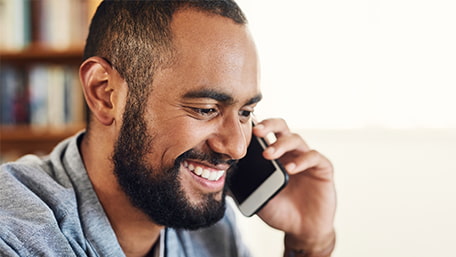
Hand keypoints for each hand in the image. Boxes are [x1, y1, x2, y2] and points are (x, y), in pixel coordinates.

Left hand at [253, 118, 335, 253]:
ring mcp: (307, 159)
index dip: (256, 127)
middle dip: (269, 125)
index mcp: (274, 155)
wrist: (301, 230)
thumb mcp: (256, 197)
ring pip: (296, 139)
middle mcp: (291, 152)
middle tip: (257, 131)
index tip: (242, 129)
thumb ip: (243, 184)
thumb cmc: (279, 210)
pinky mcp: (323, 168)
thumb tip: (221, 175)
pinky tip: (289, 168)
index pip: (266, 133)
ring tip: (268, 155)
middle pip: (282, 127)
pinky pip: (314, 157)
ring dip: (281, 144)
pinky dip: (301, 160)